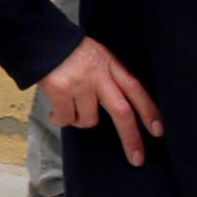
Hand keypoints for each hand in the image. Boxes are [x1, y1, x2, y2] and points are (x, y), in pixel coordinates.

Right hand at [36, 37, 161, 166]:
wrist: (38, 37)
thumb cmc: (68, 50)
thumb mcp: (96, 56)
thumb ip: (108, 76)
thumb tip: (119, 109)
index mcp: (110, 64)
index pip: (135, 89)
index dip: (149, 111)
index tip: (159, 131)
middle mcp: (98, 74)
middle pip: (122, 111)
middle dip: (131, 138)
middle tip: (137, 159)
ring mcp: (79, 83)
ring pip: (89, 120)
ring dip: (80, 121)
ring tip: (70, 108)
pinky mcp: (60, 90)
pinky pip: (66, 119)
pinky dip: (60, 119)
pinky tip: (54, 112)